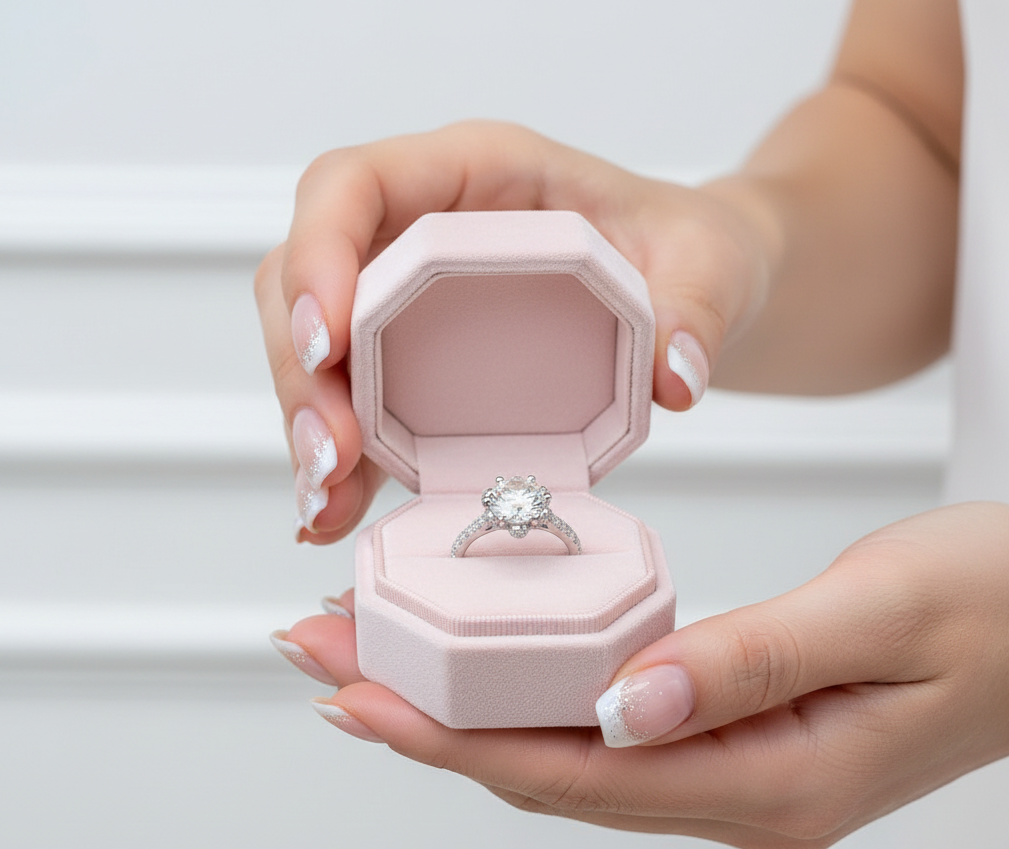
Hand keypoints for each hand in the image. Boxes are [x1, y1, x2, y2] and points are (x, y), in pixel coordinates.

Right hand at [253, 120, 774, 542]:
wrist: (681, 286)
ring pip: (318, 355)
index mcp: (473, 173)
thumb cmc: (678, 246)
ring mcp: (408, 305)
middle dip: (303, 373)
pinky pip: (360, 410)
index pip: (353, 187)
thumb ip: (694, 306)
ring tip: (328, 504)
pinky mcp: (417, 370)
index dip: (318, 255)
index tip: (325, 338)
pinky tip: (339, 514)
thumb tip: (675, 377)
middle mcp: (419, 233)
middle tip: (330, 456)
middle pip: (307, 282)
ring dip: (312, 430)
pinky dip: (346, 466)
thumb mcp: (706, 259)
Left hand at [281, 502, 1008, 848]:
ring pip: (569, 753)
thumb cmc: (1003, 604)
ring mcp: (741, 772)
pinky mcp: (743, 736)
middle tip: (323, 658)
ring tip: (375, 660)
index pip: (572, 770)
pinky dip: (533, 701)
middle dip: (425, 721)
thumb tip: (626, 699)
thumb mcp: (887, 610)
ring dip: (468, 711)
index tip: (352, 691)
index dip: (449, 736)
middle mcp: (742, 793)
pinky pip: (610, 730)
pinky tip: (489, 670)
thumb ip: (756, 660)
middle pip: (549, 769)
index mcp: (772, 778)